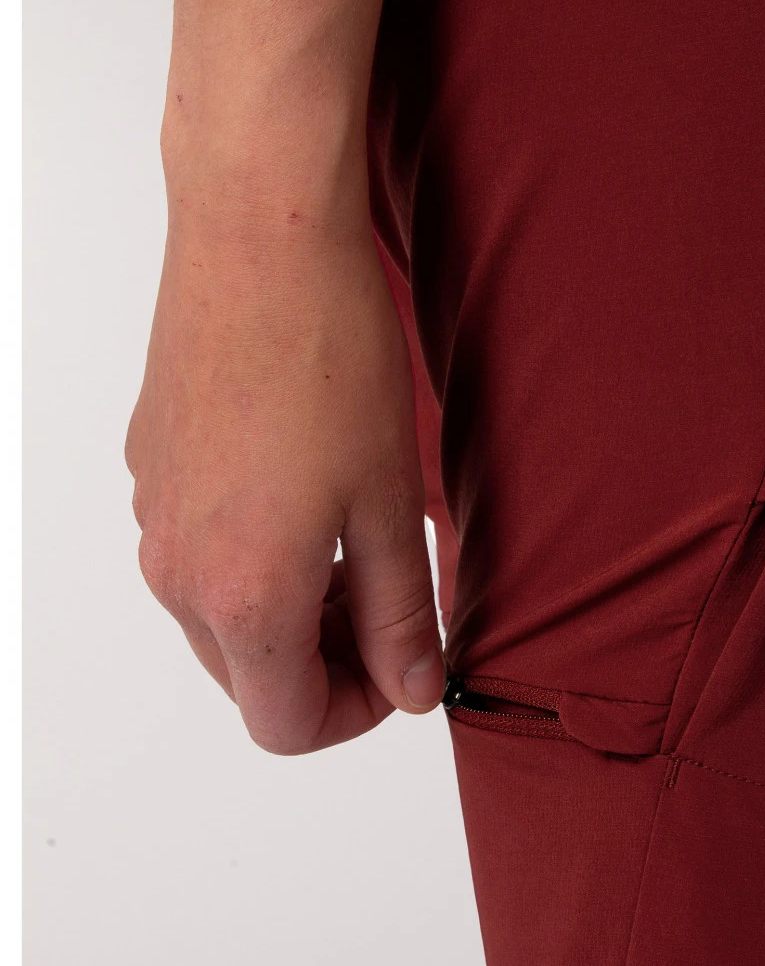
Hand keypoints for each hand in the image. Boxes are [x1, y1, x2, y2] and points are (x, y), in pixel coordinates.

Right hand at [125, 198, 443, 753]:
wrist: (258, 241)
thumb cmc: (331, 358)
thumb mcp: (392, 501)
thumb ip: (401, 612)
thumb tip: (413, 688)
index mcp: (241, 593)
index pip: (287, 723)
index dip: (359, 712)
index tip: (406, 665)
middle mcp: (177, 570)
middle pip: (250, 676)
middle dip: (330, 661)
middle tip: (398, 601)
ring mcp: (153, 517)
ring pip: (223, 617)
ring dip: (295, 608)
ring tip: (363, 538)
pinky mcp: (150, 471)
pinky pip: (201, 552)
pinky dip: (258, 554)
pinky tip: (311, 488)